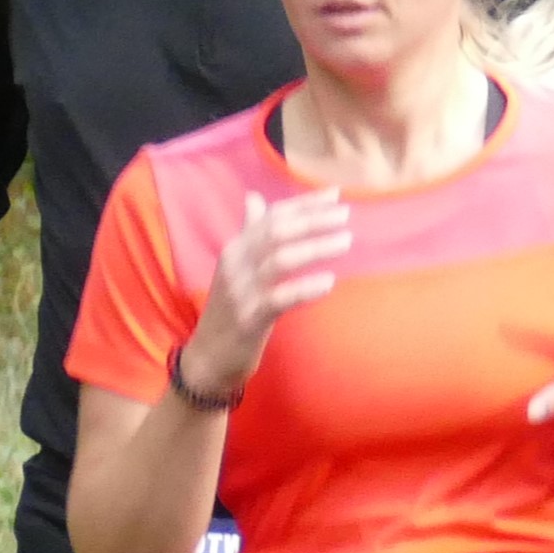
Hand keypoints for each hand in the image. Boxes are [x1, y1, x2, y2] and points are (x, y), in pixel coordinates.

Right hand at [184, 190, 351, 400]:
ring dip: (315, 247)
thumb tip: (254, 197)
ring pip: (279, 259)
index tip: (334, 194)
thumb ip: (249, 233)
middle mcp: (236, 265)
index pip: (271, 217)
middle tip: (344, 214)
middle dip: (312, 220)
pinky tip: (328, 283)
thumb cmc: (230, 310)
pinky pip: (279, 298)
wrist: (208, 358)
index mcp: (235, 250)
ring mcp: (241, 292)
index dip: (303, 204)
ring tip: (345, 241)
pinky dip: (305, 288)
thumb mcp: (236, 268)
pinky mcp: (250, 319)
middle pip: (276, 232)